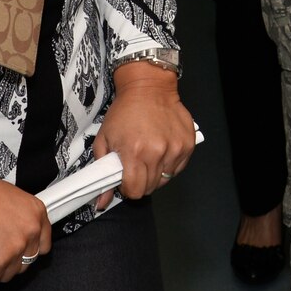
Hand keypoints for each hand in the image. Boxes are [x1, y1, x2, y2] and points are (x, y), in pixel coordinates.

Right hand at [0, 139, 49, 284]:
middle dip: (10, 260)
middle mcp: (30, 232)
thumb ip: (20, 218)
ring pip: (8, 273)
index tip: (18, 252)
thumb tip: (14, 232)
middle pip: (26, 262)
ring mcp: (16, 248)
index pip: (44, 245)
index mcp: (36, 214)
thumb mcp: (11, 198)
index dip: (28, 250)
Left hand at [92, 63, 197, 208]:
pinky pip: (178, 168)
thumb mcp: (104, 139)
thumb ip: (102, 172)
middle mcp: (157, 152)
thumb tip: (102, 203)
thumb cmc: (124, 111)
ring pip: (165, 179)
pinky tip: (162, 149)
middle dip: (140, 181)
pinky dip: (169, 164)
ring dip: (155, 173)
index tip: (125, 179)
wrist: (149, 87)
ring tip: (149, 155)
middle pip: (150, 188)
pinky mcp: (188, 144)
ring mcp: (175, 148)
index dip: (128, 188)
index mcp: (134, 152)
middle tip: (136, 165)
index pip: (135, 191)